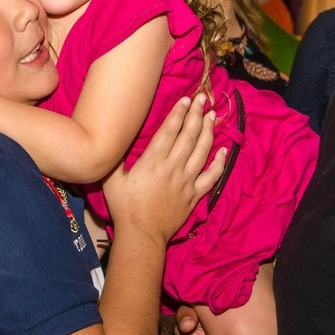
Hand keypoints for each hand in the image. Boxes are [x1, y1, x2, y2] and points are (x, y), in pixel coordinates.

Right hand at [101, 95, 226, 244]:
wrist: (141, 235)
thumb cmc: (124, 207)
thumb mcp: (111, 180)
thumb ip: (115, 159)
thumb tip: (113, 140)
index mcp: (153, 161)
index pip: (170, 130)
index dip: (179, 113)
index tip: (187, 99)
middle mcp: (173, 167)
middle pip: (189, 136)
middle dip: (197, 115)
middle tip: (204, 99)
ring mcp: (186, 181)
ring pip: (202, 151)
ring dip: (208, 131)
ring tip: (212, 116)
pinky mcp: (194, 195)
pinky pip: (211, 177)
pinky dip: (219, 163)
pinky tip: (223, 150)